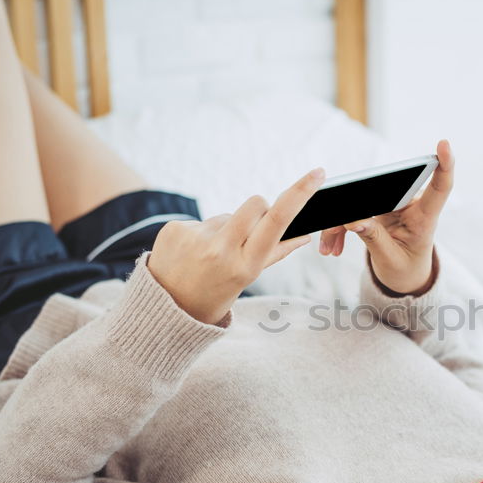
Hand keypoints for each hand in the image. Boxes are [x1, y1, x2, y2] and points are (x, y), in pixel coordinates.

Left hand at [146, 168, 324, 324]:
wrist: (165, 309)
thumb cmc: (215, 295)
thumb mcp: (247, 279)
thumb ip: (274, 253)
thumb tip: (304, 235)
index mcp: (245, 265)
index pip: (278, 220)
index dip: (300, 193)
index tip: (317, 173)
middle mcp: (221, 249)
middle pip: (256, 203)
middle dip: (260, 211)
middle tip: (250, 234)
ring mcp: (196, 237)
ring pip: (227, 215)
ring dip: (227, 229)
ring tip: (212, 255)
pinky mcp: (176, 228)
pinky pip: (202, 221)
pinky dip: (202, 234)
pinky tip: (192, 253)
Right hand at [317, 139, 453, 293]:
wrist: (402, 276)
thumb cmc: (405, 269)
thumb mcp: (389, 260)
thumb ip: (373, 238)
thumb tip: (352, 220)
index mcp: (425, 219)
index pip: (439, 188)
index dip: (445, 164)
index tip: (444, 144)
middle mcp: (411, 205)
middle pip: (385, 190)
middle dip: (353, 208)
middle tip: (333, 227)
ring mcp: (393, 203)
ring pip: (362, 201)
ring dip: (340, 223)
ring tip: (329, 248)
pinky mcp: (378, 206)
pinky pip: (354, 210)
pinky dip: (340, 227)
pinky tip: (332, 246)